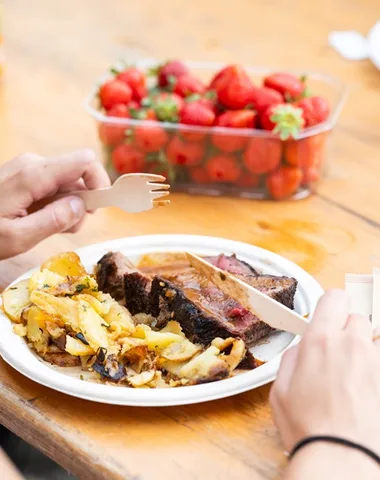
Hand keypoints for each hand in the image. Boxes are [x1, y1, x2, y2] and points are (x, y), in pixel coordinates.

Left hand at [0, 150, 109, 259]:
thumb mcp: (18, 237)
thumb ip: (54, 221)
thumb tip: (83, 205)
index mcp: (34, 174)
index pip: (85, 161)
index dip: (99, 182)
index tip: (97, 210)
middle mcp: (33, 164)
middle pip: (78, 174)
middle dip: (82, 202)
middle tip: (67, 229)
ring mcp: (27, 168)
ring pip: (66, 182)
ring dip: (68, 207)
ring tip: (49, 228)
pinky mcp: (23, 176)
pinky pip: (51, 186)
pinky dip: (54, 204)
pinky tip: (40, 220)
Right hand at [270, 289, 379, 454]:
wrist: (341, 459)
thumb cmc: (309, 428)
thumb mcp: (280, 391)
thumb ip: (291, 360)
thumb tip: (302, 349)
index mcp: (321, 341)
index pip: (334, 298)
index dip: (331, 307)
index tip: (329, 318)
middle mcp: (353, 345)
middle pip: (359, 319)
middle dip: (348, 333)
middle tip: (339, 356)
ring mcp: (377, 363)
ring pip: (376, 342)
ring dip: (367, 353)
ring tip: (357, 379)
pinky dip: (375, 372)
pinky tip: (368, 391)